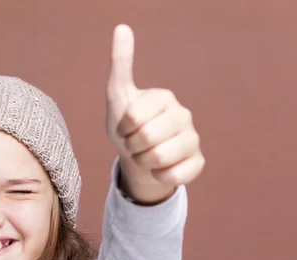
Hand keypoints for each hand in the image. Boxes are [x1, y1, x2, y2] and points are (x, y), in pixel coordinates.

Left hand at [106, 24, 204, 203]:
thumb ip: (120, 65)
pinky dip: (159, 176)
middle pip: (148, 138)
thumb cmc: (127, 128)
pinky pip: (175, 175)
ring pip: (160, 158)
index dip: (123, 128)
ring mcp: (193, 139)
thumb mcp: (118, 98)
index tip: (125, 127)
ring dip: (144, 162)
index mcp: (164, 97)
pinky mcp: (198, 162)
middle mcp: (184, 115)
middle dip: (132, 146)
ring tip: (145, 155)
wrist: (137, 160)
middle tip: (134, 144)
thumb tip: (122, 27)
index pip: (134, 116)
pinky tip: (159, 168)